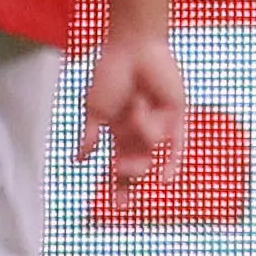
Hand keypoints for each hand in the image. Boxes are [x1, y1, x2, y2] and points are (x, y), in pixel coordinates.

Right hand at [81, 26, 185, 186]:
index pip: (119, 167)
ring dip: (141, 126)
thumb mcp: (95, 109)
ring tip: (137, 101)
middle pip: (138, 166)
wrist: (134, 48)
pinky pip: (177, 144)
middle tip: (123, 163)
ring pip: (151, 146)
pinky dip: (173, 161)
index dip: (118, 187)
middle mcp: (140, 132)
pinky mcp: (177, 114)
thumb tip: (78, 161)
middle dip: (131, 171)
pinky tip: (167, 179)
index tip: (116, 207)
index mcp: (119, 132)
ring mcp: (159, 124)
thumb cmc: (111, 73)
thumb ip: (89, 137)